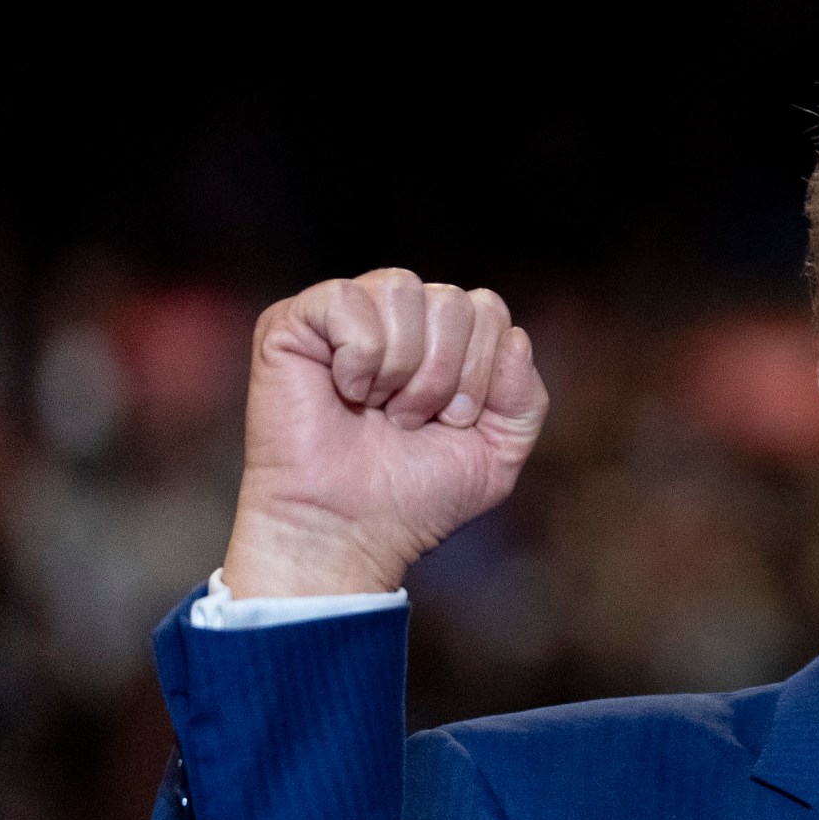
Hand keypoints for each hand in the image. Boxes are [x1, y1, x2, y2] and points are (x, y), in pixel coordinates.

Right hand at [221, 269, 549, 597]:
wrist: (347, 531)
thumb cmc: (415, 496)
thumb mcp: (497, 453)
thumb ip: (526, 398)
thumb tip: (514, 337)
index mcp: (443, 338)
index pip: (489, 309)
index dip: (481, 370)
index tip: (452, 421)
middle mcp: (397, 318)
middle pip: (453, 301)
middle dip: (444, 373)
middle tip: (410, 420)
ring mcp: (345, 316)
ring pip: (403, 289)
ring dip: (403, 367)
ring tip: (379, 409)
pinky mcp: (293, 322)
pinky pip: (347, 298)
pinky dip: (359, 356)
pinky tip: (343, 390)